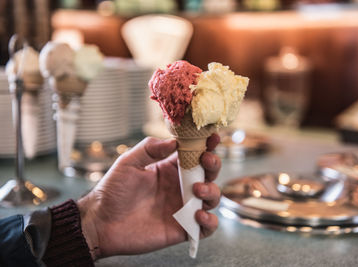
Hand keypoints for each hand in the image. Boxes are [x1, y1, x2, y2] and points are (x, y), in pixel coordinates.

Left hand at [77, 134, 220, 258]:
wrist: (101, 222)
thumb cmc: (113, 191)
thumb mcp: (128, 162)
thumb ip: (150, 148)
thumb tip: (175, 141)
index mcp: (170, 169)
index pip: (195, 154)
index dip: (206, 145)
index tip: (212, 137)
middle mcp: (180, 187)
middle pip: (208, 174)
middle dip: (214, 165)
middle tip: (207, 161)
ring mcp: (183, 207)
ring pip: (212, 198)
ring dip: (212, 191)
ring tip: (197, 189)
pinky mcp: (183, 228)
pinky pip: (206, 227)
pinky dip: (210, 221)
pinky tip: (198, 215)